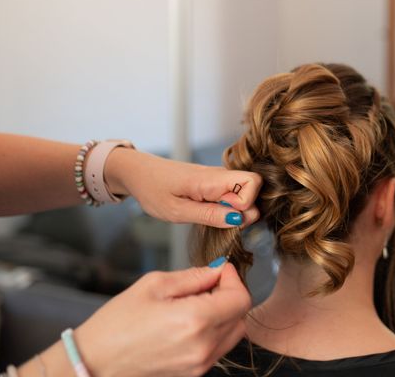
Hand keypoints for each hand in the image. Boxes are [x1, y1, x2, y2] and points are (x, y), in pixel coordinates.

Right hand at [75, 263, 250, 376]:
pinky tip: (191, 322)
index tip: (219, 270)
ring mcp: (199, 365)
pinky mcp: (194, 374)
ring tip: (197, 303)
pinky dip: (215, 331)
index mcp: (195, 320)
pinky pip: (219, 348)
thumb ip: (193, 276)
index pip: (241, 298)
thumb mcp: (154, 285)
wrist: (94, 362)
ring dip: (225, 314)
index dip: (233, 279)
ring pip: (233, 333)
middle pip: (241, 316)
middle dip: (231, 294)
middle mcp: (203, 347)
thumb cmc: (117, 322)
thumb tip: (217, 270)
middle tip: (208, 284)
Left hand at [105, 149, 261, 227]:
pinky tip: (210, 212)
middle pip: (254, 187)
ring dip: (236, 210)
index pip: (252, 182)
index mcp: (212, 178)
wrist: (139, 173)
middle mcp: (220, 175)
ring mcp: (220, 178)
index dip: (245, 203)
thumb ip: (209, 215)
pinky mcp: (216, 183)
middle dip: (246, 209)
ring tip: (211, 216)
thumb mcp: (177, 211)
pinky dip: (229, 207)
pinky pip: (235, 194)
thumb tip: (239, 218)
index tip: (223, 213)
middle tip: (219, 220)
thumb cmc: (153, 190)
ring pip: (246, 192)